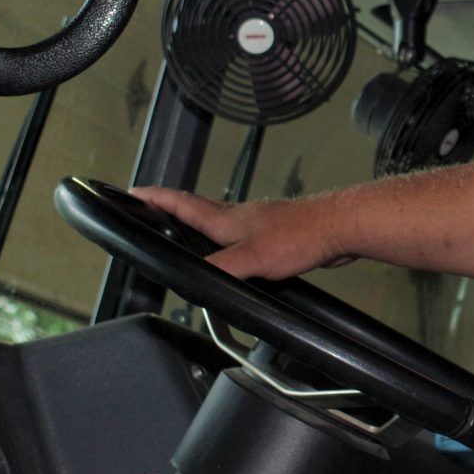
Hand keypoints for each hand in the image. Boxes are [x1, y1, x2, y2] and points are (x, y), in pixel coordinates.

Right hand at [130, 186, 354, 281]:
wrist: (340, 227)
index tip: (133, 193)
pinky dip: (230, 242)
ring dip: (202, 226)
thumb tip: (194, 280)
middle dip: (173, 210)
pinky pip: (244, 237)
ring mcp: (259, 224)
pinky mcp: (277, 235)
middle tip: (155, 211)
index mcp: (226, 219)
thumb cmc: (301, 236)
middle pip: (198, 210)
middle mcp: (240, 217)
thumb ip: (221, 269)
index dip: (155, 199)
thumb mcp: (253, 258)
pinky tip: (238, 255)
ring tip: (189, 234)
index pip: (182, 204)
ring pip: (221, 223)